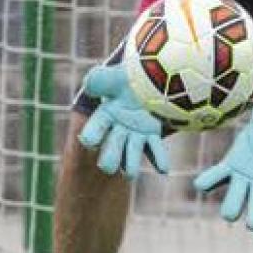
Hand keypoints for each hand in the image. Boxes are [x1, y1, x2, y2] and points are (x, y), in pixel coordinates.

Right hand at [76, 63, 170, 178]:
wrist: (151, 77)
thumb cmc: (129, 77)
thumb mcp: (114, 77)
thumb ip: (100, 80)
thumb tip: (89, 83)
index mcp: (104, 115)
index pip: (94, 130)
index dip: (91, 136)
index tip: (89, 142)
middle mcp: (117, 128)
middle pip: (111, 148)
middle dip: (109, 157)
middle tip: (107, 167)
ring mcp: (135, 133)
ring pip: (131, 153)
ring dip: (130, 165)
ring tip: (129, 175)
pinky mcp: (151, 134)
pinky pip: (155, 150)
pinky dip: (159, 160)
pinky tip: (163, 170)